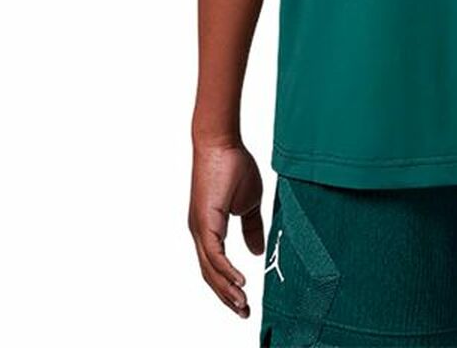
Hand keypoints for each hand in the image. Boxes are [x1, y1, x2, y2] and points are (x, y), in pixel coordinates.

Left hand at [188, 140, 265, 316]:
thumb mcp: (249, 203)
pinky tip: (240, 283)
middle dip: (227, 297)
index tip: (244, 302)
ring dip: (226, 290)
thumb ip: (252, 228)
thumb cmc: (234, 165)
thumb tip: (256, 252)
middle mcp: (200, 233)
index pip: (216, 266)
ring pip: (211, 270)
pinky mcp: (205, 222)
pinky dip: (226, 271)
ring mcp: (200, 229)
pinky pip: (214, 255)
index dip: (228, 286)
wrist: (222, 143)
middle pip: (211, 275)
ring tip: (242, 305)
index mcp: (209, 229)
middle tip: (244, 313)